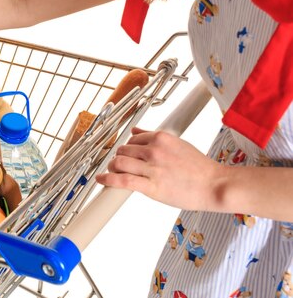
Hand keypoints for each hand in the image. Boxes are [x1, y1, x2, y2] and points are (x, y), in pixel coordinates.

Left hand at [96, 128, 223, 210]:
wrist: (215, 185)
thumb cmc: (200, 168)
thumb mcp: (178, 144)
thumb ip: (154, 137)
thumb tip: (135, 131)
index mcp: (161, 138)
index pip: (132, 139)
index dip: (126, 148)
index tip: (124, 154)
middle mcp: (154, 150)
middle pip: (123, 150)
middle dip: (118, 157)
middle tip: (118, 165)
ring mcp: (152, 168)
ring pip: (119, 162)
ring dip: (112, 167)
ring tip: (113, 172)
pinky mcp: (151, 185)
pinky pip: (122, 180)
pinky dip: (108, 179)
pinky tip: (102, 180)